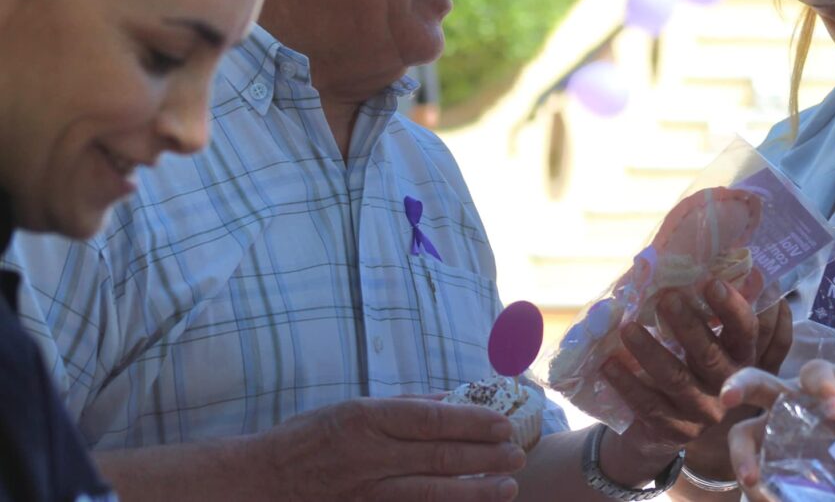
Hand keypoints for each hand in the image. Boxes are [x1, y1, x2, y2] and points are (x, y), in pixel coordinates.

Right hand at [249, 396, 525, 500]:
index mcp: (367, 418)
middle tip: (517, 454)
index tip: (503, 423)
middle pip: (440, 457)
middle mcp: (369, 455)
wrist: (258, 483)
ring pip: (432, 493)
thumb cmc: (306, 439)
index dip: (473, 422)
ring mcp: (367, 492)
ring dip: (476, 491)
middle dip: (485, 456)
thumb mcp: (350, 408)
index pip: (432, 419)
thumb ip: (401, 406)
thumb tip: (447, 401)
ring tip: (508, 486)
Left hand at [600, 275, 791, 478]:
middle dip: (687, 325)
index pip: (745, 331)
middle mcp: (727, 387)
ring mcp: (702, 413)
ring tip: (626, 328)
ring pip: (676, 380)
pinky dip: (627, 384)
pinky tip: (608, 364)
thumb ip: (702, 303)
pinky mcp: (675, 431)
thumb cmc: (686, 359)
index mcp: (740, 357)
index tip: (711, 282)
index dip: (731, 308)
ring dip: (649, 352)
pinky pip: (648, 406)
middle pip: (709, 355)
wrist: (669, 422)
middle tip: (665, 297)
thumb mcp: (700, 335)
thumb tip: (691, 255)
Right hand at [721, 362, 834, 500]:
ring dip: (742, 455)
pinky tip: (768, 501)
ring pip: (744, 433)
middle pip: (756, 384)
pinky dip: (757, 488)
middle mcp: (788, 400)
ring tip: (752, 482)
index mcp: (820, 382)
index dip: (823, 387)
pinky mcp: (773, 461)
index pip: (815, 372)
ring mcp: (775, 431)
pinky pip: (755, 471)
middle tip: (728, 398)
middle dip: (738, 386)